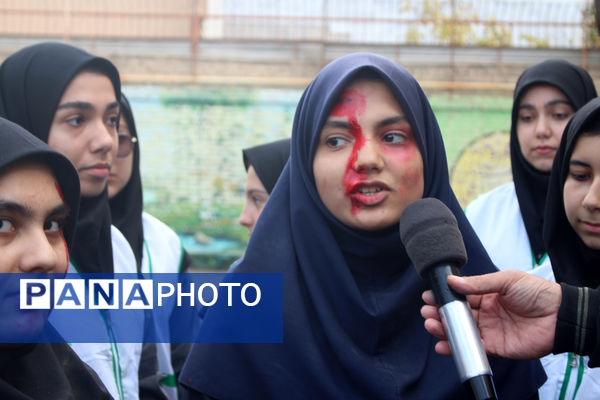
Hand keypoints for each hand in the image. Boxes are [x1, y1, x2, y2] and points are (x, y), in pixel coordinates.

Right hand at [420, 269, 561, 359]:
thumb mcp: (506, 280)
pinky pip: (473, 348)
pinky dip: (457, 348)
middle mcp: (486, 313)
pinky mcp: (496, 347)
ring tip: (431, 325)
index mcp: (488, 295)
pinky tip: (443, 344)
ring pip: (462, 332)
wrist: (560, 316)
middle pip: (457, 315)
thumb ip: (479, 283)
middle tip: (427, 312)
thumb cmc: (537, 293)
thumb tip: (453, 281)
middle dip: (440, 314)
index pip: (461, 296)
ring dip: (444, 329)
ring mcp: (490, 330)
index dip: (445, 297)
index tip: (429, 296)